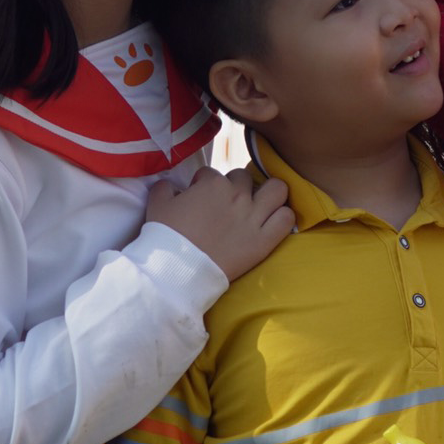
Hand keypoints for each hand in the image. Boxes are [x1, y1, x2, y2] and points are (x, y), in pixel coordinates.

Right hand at [146, 167, 294, 281]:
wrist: (177, 269)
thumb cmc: (165, 236)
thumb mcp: (157, 204)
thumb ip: (165, 187)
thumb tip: (172, 186)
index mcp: (212, 184)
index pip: (210, 174)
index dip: (202, 185)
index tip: (197, 198)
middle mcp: (237, 195)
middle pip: (244, 177)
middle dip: (236, 186)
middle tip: (227, 203)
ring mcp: (253, 217)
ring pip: (277, 189)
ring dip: (269, 194)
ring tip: (260, 205)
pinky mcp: (264, 240)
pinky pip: (286, 218)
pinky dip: (281, 218)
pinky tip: (271, 223)